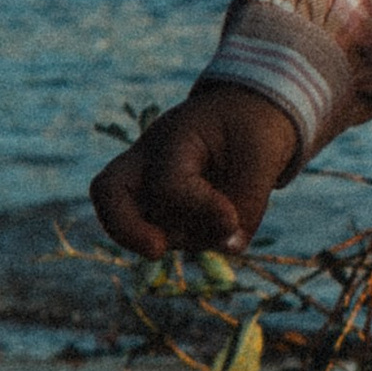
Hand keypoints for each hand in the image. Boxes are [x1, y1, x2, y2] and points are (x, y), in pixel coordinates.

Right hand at [91, 84, 300, 259]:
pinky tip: (221, 218)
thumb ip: (249, 202)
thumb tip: (229, 247)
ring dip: (194, 235)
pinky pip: (174, 239)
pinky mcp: (161, 213)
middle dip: (124, 230)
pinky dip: (199, 238)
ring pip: (157, 230)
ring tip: (229, 209)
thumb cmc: (249, 129)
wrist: (243, 119)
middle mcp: (148, 163)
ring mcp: (149, 190)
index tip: (231, 219)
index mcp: (171, 139)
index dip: (202, 208)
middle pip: (108, 196)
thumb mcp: (263, 155)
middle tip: (156, 251)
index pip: (169, 185)